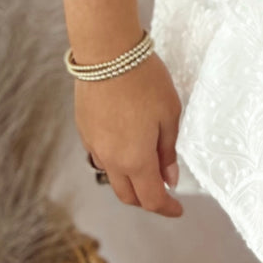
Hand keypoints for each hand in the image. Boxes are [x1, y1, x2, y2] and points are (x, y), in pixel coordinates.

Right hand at [76, 52, 184, 216]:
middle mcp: (111, 160)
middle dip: (147, 200)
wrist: (107, 53)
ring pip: (112, 177)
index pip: (151, 198)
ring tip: (148, 168)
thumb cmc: (144, 80)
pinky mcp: (85, 131)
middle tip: (164, 191)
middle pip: (128, 195)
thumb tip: (169, 177)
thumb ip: (168, 149)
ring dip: (130, 181)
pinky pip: (101, 157)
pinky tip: (128, 147)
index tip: (178, 209)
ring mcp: (94, 146)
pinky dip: (116, 162)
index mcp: (135, 160)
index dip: (167, 208)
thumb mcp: (169, 113)